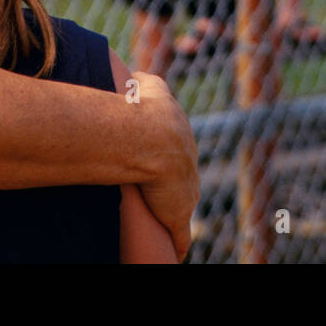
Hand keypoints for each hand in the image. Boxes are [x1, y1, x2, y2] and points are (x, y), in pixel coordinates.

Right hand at [129, 71, 199, 260]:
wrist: (150, 136)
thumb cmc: (141, 108)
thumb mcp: (147, 84)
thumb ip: (143, 80)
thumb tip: (136, 72)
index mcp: (181, 133)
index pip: (178, 145)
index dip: (167, 152)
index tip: (158, 157)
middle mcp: (189, 161)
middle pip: (185, 175)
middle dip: (175, 182)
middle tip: (158, 188)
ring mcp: (186, 190)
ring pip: (184, 203)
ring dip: (175, 210)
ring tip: (163, 217)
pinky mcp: (178, 215)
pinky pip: (181, 235)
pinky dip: (179, 244)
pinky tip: (177, 252)